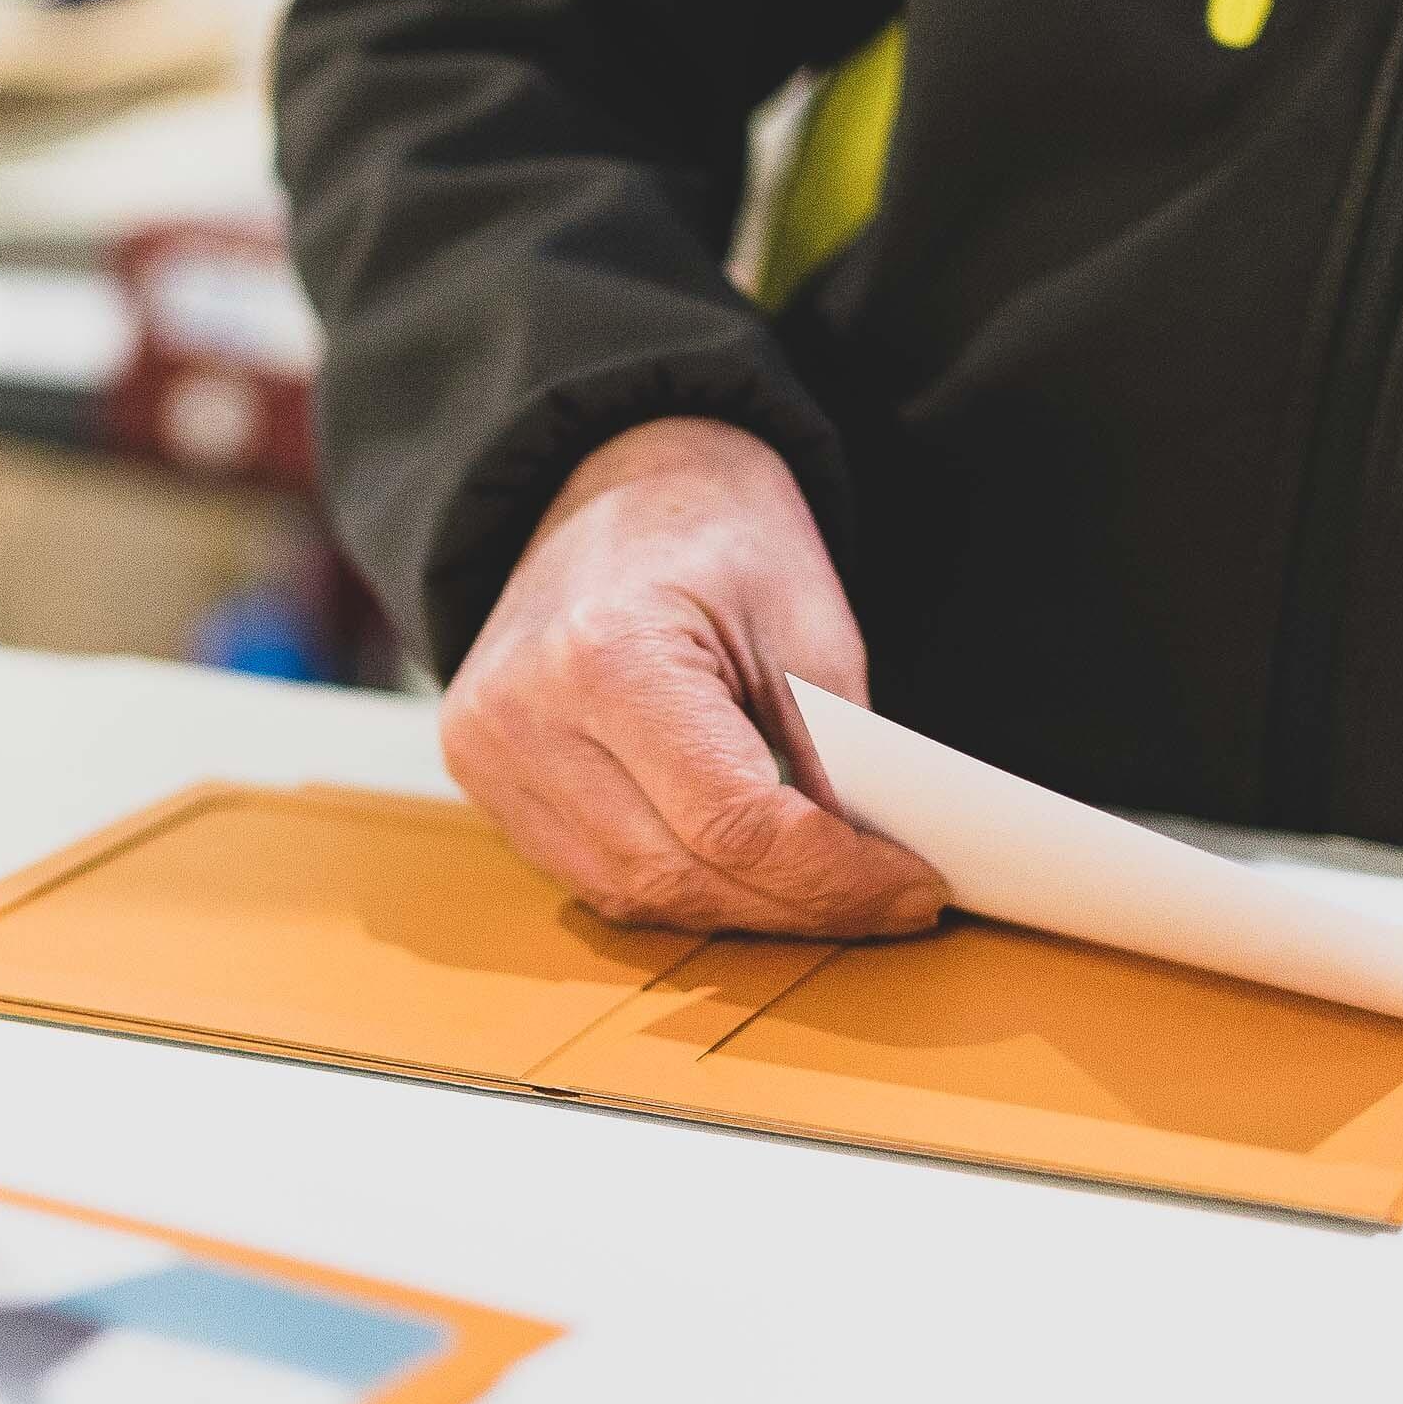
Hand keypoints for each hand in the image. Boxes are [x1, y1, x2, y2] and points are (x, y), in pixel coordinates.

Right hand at [442, 417, 945, 937]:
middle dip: (799, 905)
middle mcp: (523, 719)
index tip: (915, 892)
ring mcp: (491, 759)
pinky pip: (598, 880)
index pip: (733, 821)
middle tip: (892, 905)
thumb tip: (874, 875)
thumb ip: (836, 754)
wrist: (610, 491)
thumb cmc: (713, 536)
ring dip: (744, 912)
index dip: (834, 877)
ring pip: (636, 895)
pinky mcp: (487, 785)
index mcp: (607, 654)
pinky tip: (750, 879)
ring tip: (829, 894)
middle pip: (681, 873)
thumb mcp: (806, 622)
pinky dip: (685, 891)